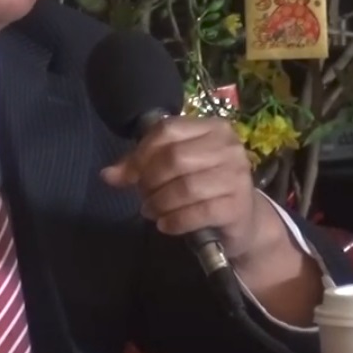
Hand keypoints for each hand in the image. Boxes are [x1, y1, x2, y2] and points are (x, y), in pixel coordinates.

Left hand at [100, 115, 269, 260]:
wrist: (244, 219)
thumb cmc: (206, 187)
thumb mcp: (177, 169)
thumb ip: (144, 165)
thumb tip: (108, 175)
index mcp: (213, 128)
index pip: (167, 130)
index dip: (141, 153)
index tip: (128, 176)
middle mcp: (229, 147)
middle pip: (174, 158)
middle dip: (150, 181)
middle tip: (143, 197)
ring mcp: (236, 177)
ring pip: (185, 187)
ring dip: (160, 203)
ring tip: (151, 211)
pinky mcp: (237, 206)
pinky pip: (197, 213)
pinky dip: (175, 221)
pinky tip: (166, 225)